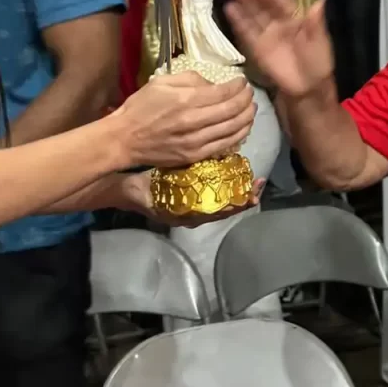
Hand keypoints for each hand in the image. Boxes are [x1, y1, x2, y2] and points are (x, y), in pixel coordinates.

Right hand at [114, 71, 255, 168]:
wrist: (124, 140)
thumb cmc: (141, 107)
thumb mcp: (162, 82)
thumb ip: (191, 79)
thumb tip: (214, 84)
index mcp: (185, 100)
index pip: (223, 93)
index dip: (238, 86)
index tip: (243, 81)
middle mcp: (194, 122)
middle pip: (232, 110)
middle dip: (246, 100)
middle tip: (250, 94)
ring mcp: (195, 142)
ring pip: (233, 129)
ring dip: (247, 117)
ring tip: (252, 108)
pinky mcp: (194, 156)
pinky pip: (224, 145)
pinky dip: (239, 135)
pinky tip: (243, 127)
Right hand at [119, 171, 265, 227]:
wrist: (127, 190)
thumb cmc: (141, 192)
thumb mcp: (153, 194)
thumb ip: (167, 199)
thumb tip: (185, 203)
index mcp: (189, 216)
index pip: (219, 212)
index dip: (237, 205)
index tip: (252, 196)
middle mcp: (196, 213)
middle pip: (226, 207)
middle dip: (244, 195)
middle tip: (259, 182)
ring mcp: (196, 205)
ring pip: (223, 200)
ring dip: (239, 189)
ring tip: (254, 177)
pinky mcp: (194, 195)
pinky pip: (214, 192)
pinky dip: (227, 182)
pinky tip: (235, 170)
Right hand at [226, 0, 333, 98]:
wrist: (308, 88)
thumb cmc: (317, 62)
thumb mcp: (320, 41)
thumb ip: (316, 22)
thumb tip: (320, 1)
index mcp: (295, 17)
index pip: (280, 0)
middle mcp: (279, 22)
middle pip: (264, 4)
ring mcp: (268, 34)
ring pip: (254, 15)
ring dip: (243, 4)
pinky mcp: (258, 48)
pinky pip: (247, 32)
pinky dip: (238, 21)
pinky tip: (230, 10)